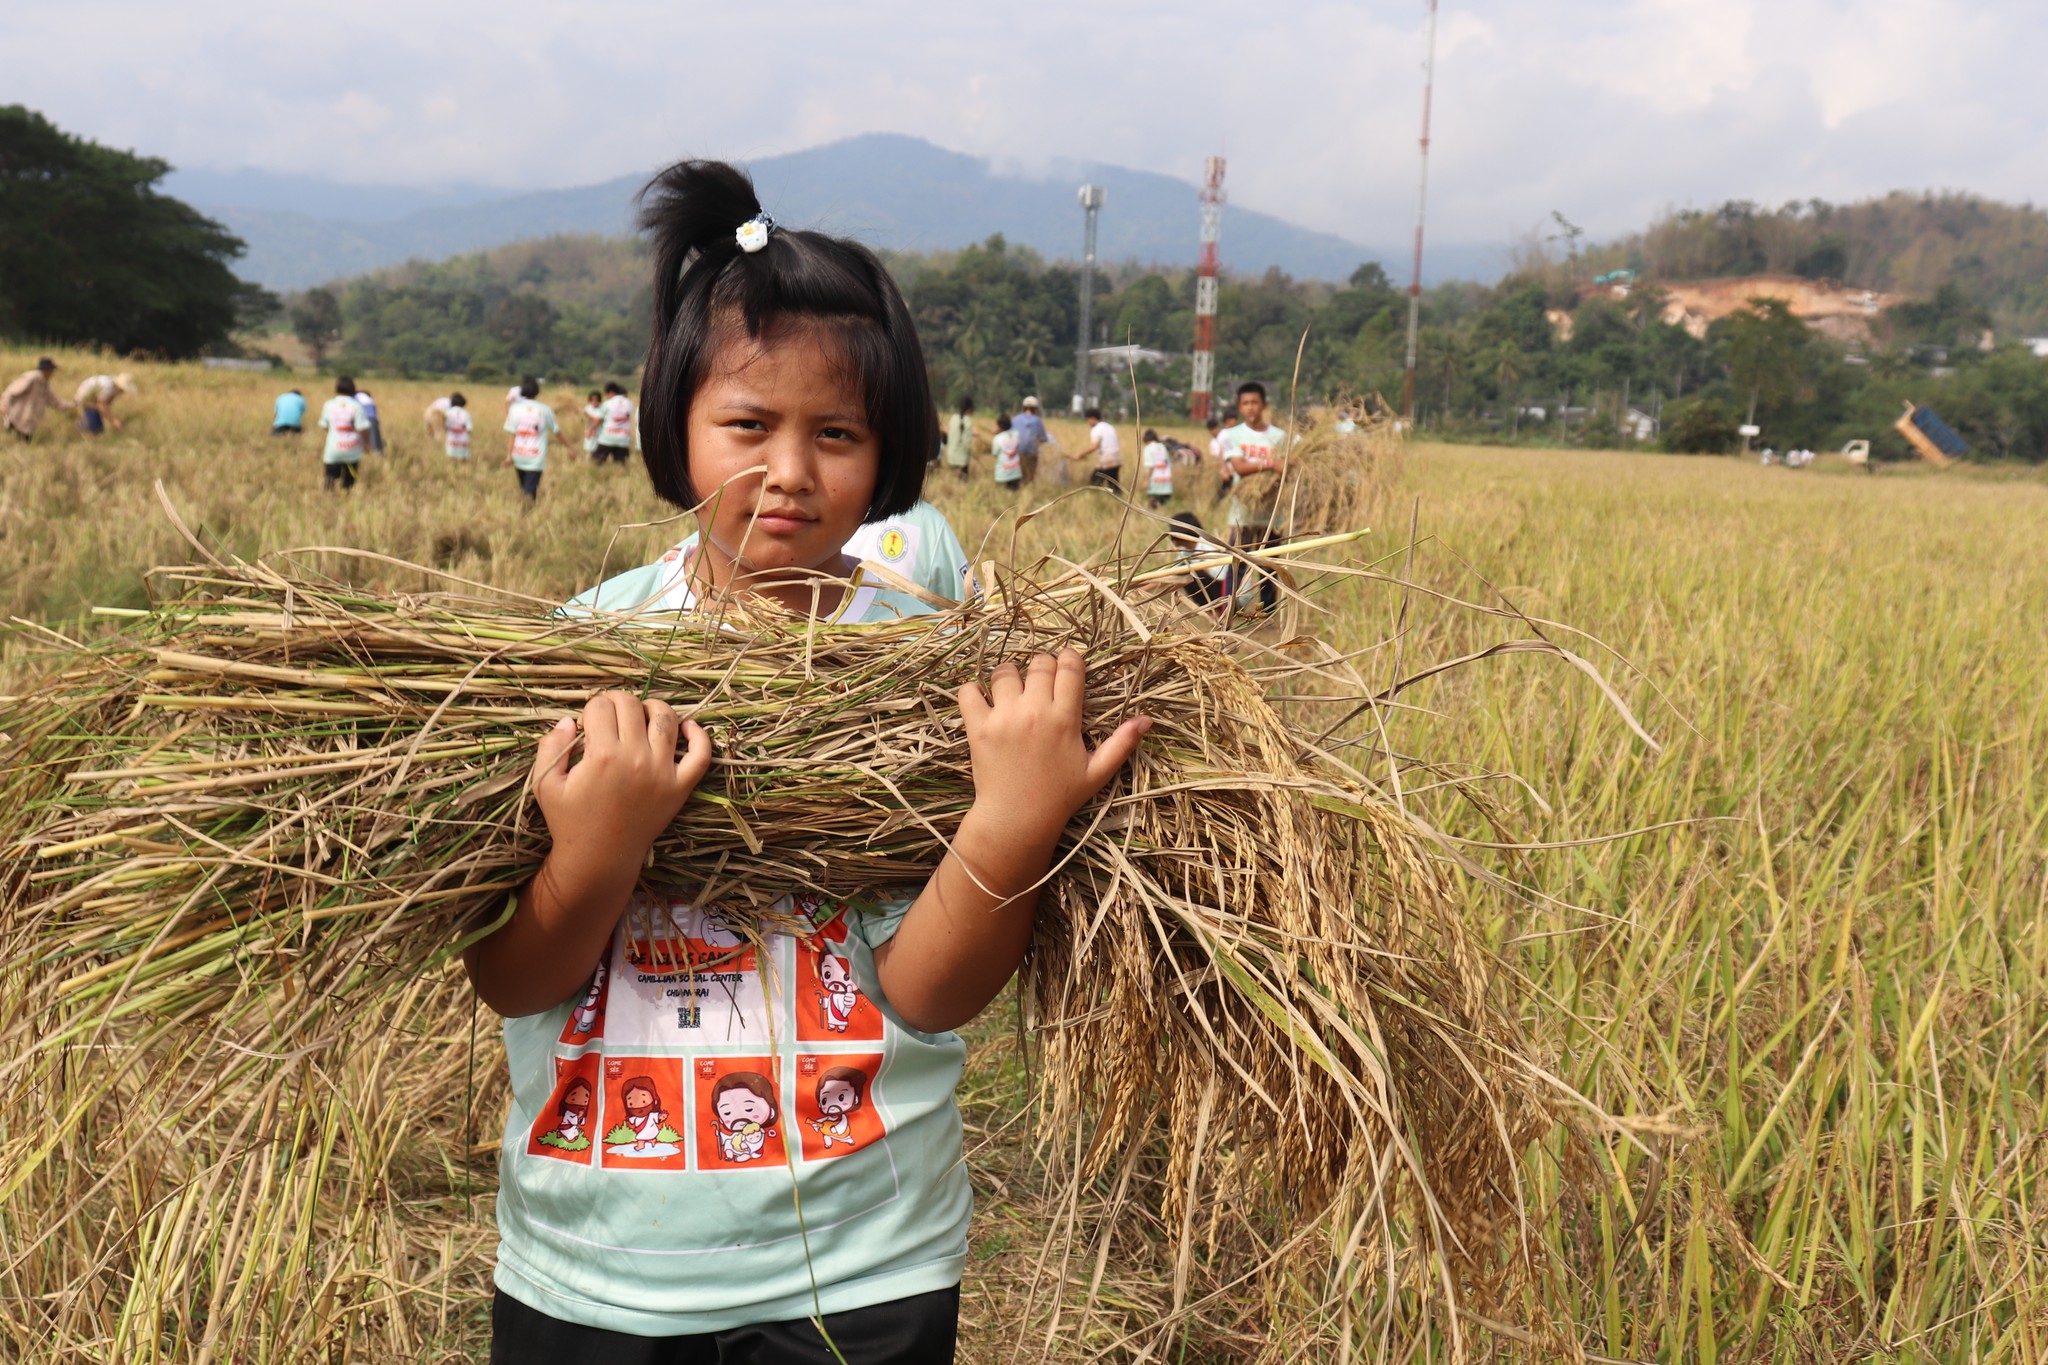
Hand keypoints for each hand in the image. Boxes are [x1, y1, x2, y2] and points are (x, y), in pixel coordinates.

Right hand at [533, 691, 712, 872]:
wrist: (600, 858)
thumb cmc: (570, 822)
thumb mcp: (546, 784)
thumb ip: (551, 747)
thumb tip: (569, 721)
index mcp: (602, 756)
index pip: (601, 706)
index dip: (591, 709)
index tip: (588, 725)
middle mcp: (636, 759)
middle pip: (631, 705)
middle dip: (616, 702)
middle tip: (608, 718)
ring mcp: (662, 772)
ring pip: (666, 718)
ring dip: (651, 708)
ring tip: (638, 718)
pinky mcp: (680, 787)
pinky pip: (701, 754)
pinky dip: (699, 735)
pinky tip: (687, 727)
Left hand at [956, 649, 1148, 851]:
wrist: (1017, 820)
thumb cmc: (1059, 796)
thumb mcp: (1097, 772)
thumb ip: (1122, 743)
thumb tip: (1147, 719)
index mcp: (1064, 718)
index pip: (1068, 666)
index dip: (1069, 660)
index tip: (1066, 667)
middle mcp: (1034, 711)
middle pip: (1038, 663)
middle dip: (1042, 667)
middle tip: (1041, 684)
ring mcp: (1003, 717)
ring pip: (1004, 672)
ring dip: (1010, 677)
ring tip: (1013, 694)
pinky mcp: (977, 727)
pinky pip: (969, 691)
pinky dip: (974, 691)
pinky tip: (984, 701)